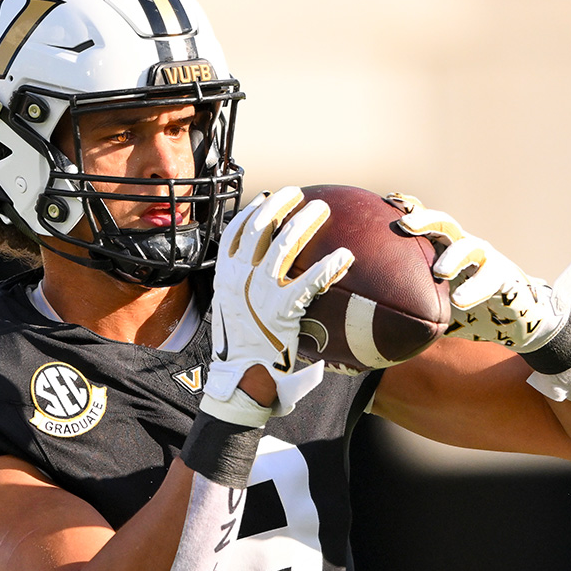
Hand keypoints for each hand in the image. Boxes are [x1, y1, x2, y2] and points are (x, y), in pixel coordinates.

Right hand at [202, 187, 352, 421]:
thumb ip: (242, 288)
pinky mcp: (281, 310)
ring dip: (305, 222)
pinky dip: (329, 266)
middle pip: (260, 228)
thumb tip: (261, 273)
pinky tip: (345, 256)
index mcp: (224, 275)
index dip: (252, 211)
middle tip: (299, 193)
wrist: (241, 377)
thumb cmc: (242, 346)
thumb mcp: (231, 310)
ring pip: (283, 244)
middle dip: (281, 205)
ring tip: (322, 209)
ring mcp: (259, 292)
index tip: (267, 198)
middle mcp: (238, 277)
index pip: (235, 232)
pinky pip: (309, 281)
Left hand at [388, 194, 570, 352]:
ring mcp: (485, 259)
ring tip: (440, 271)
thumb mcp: (435, 308)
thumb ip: (410, 308)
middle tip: (404, 225)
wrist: (514, 321)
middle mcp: (464, 246)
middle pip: (444, 224)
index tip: (385, 201)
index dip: (408, 209)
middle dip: (425, 220)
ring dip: (454, 256)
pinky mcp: (504, 276)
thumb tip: (367, 324)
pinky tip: (459, 301)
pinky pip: (489, 278)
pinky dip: (474, 289)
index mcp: (445, 248)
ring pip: (469, 246)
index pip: (425, 224)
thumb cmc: (468, 311)